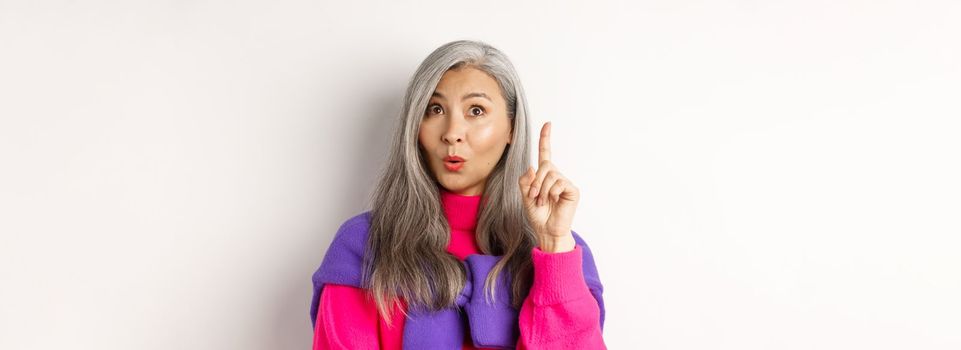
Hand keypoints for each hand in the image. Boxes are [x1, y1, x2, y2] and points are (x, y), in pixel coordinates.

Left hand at [518, 121, 578, 252]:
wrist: (547, 231)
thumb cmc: (537, 215)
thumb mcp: (525, 196)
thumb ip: (525, 180)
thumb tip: (532, 167)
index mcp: (544, 176)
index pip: (545, 154)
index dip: (546, 139)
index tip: (548, 124)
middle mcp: (556, 176)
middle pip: (544, 165)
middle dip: (535, 182)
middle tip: (534, 197)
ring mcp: (565, 182)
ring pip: (550, 175)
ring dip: (542, 190)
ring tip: (543, 202)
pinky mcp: (572, 190)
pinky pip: (559, 183)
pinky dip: (551, 193)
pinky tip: (553, 202)